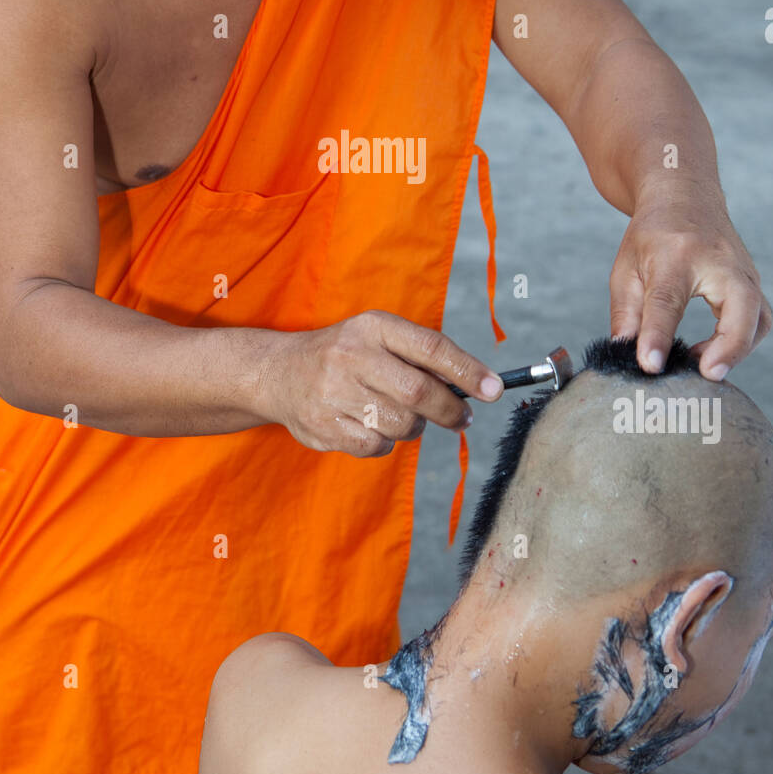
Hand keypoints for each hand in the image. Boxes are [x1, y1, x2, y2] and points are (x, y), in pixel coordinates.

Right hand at [254, 310, 503, 457]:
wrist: (279, 373)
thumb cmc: (346, 355)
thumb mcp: (378, 338)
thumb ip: (422, 356)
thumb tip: (477, 384)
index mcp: (373, 327)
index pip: (431, 348)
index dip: (468, 371)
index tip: (494, 389)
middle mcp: (352, 355)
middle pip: (420, 393)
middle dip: (450, 411)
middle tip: (463, 418)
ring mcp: (334, 392)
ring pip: (402, 424)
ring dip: (414, 427)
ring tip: (401, 416)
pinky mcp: (324, 425)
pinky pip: (377, 446)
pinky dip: (385, 442)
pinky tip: (373, 427)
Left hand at [609, 195, 771, 379]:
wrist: (684, 197)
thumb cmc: (652, 236)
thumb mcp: (626, 270)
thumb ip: (626, 315)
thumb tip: (626, 354)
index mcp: (675, 255)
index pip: (668, 301)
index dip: (658, 336)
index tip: (651, 366)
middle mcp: (717, 260)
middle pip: (740, 306)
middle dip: (729, 346)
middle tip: (707, 375)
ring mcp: (742, 270)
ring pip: (758, 318)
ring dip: (737, 350)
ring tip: (701, 367)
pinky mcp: (752, 283)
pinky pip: (758, 320)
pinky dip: (742, 343)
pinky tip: (711, 353)